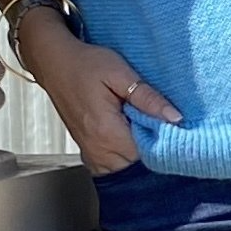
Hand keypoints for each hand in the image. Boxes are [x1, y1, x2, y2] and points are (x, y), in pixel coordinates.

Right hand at [18, 12, 182, 173]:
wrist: (55, 63)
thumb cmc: (85, 64)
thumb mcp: (120, 73)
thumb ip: (148, 98)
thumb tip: (175, 117)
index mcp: (106, 131)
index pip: (148, 153)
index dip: (162, 138)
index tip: (167, 122)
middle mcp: (97, 148)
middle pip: (137, 164)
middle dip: (149, 145)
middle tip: (150, 118)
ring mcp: (90, 152)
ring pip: (125, 168)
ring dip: (135, 151)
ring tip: (136, 124)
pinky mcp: (87, 150)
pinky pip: (110, 166)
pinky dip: (122, 156)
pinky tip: (125, 133)